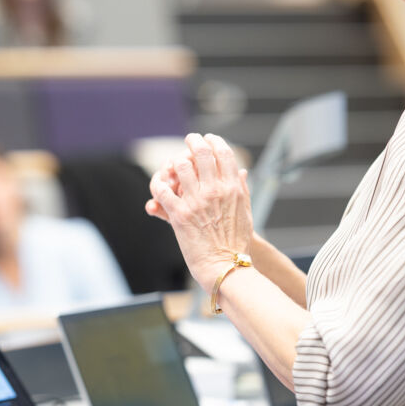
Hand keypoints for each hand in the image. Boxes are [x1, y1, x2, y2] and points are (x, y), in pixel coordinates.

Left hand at [147, 133, 254, 291]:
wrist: (226, 267)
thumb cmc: (237, 242)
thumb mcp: (245, 212)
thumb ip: (241, 189)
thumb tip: (242, 171)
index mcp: (233, 188)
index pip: (224, 153)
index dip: (214, 141)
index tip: (208, 138)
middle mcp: (215, 191)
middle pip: (201, 153)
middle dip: (193, 141)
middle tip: (190, 139)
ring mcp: (196, 202)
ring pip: (180, 166)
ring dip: (175, 163)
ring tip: (173, 164)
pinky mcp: (179, 215)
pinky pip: (163, 191)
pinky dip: (159, 185)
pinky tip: (161, 186)